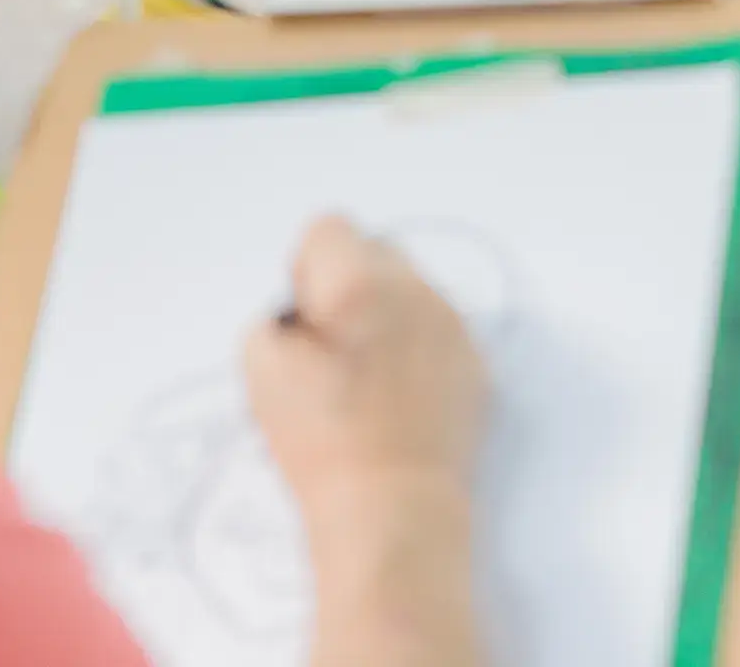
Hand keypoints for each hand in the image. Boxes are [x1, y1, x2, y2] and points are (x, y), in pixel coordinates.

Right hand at [243, 217, 485, 515]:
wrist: (394, 510)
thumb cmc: (319, 442)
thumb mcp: (261, 368)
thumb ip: (279, 317)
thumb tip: (310, 312)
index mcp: (362, 283)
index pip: (328, 229)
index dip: (306, 274)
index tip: (308, 325)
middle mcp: (419, 291)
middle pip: (376, 251)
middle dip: (350, 285)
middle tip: (334, 349)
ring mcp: (455, 326)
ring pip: (412, 290)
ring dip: (386, 314)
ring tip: (368, 379)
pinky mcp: (477, 363)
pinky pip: (439, 329)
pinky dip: (417, 347)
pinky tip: (400, 398)